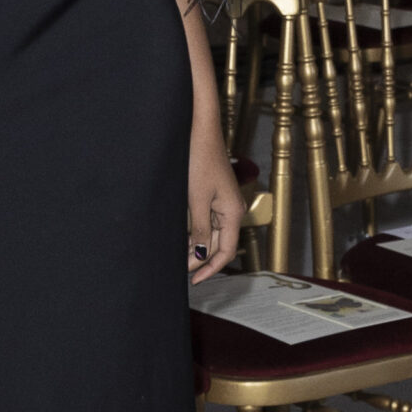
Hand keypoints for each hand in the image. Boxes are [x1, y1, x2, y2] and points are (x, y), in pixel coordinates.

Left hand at [187, 127, 244, 285]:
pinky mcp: (213, 196)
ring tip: (178, 260)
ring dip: (196, 248)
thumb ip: (200, 230)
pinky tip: (182, 241)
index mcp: (233, 213)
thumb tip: (201, 256)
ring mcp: (223, 203)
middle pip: (218, 245)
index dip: (211, 269)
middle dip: (200, 260)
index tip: (194, 281)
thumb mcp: (196, 199)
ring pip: (211, 235)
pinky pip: (207, 222)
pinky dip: (195, 234)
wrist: (199, 130)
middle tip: (178, 272)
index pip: (226, 251)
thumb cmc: (198, 160)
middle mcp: (232, 210)